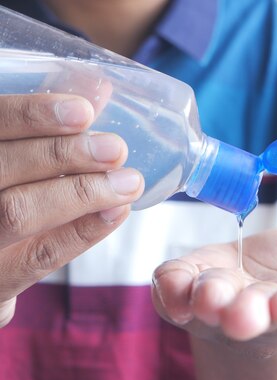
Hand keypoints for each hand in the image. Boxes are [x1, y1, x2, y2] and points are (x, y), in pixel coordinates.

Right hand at [0, 93, 143, 326]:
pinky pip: (41, 256)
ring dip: (82, 192)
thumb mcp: (12, 155)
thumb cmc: (4, 189)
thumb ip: (43, 128)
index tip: (84, 110)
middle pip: (2, 168)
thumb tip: (98, 90)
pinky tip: (118, 210)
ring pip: (18, 212)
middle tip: (116, 148)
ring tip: (128, 180)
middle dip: (64, 154)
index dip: (31, 115)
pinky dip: (84, 230)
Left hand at [152, 228, 276, 379]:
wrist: (262, 285)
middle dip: (253, 315)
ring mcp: (222, 309)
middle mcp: (266, 314)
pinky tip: (174, 278)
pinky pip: (174, 293)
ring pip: (211, 310)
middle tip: (246, 310)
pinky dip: (171, 287)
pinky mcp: (188, 295)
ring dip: (208, 301)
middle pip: (260, 319)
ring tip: (209, 293)